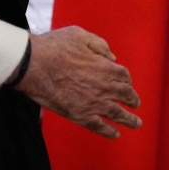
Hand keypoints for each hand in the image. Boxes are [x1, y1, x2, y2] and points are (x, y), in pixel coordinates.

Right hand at [15, 26, 140, 138]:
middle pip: (127, 95)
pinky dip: (109, 132)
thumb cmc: (53, 47)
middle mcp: (105, 87)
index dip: (126, 79)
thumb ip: (99, 45)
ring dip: (129, 120)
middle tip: (134, 103)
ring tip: (136, 124)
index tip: (125, 82)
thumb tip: (111, 57)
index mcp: (106, 68)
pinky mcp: (81, 115)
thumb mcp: (79, 35)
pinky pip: (100, 127)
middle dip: (132, 100)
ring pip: (118, 114)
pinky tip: (115, 134)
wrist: (32, 65)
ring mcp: (94, 103)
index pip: (124, 76)